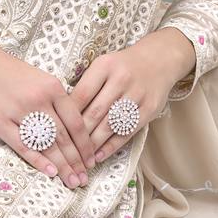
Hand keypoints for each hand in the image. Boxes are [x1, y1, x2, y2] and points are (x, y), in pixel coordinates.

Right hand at [0, 24, 96, 189]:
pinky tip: (50, 173)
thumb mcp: (39, 78)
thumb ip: (55, 99)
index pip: (75, 122)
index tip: (92, 159)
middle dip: (76, 161)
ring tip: (72, 181)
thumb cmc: (9, 71)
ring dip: (62, 166)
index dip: (85, 144)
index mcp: (52, 87)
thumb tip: (72, 125)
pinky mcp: (0, 122)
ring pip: (46, 144)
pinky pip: (23, 145)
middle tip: (85, 178)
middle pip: (63, 137)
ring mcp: (19, 111)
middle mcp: (38, 99)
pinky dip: (38, 160)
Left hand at [66, 29, 194, 163]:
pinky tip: (99, 155)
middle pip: (95, 112)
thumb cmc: (123, 66)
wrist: (158, 60)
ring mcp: (137, 94)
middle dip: (79, 134)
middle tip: (66, 150)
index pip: (82, 94)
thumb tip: (64, 111)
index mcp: (105, 66)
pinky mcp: (149, 109)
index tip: (58, 129)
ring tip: (80, 157)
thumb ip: (87, 84)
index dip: (68, 114)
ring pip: (109, 125)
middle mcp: (121, 79)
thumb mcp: (103, 64)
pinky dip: (111, 146)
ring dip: (93, 144)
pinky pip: (127, 132)